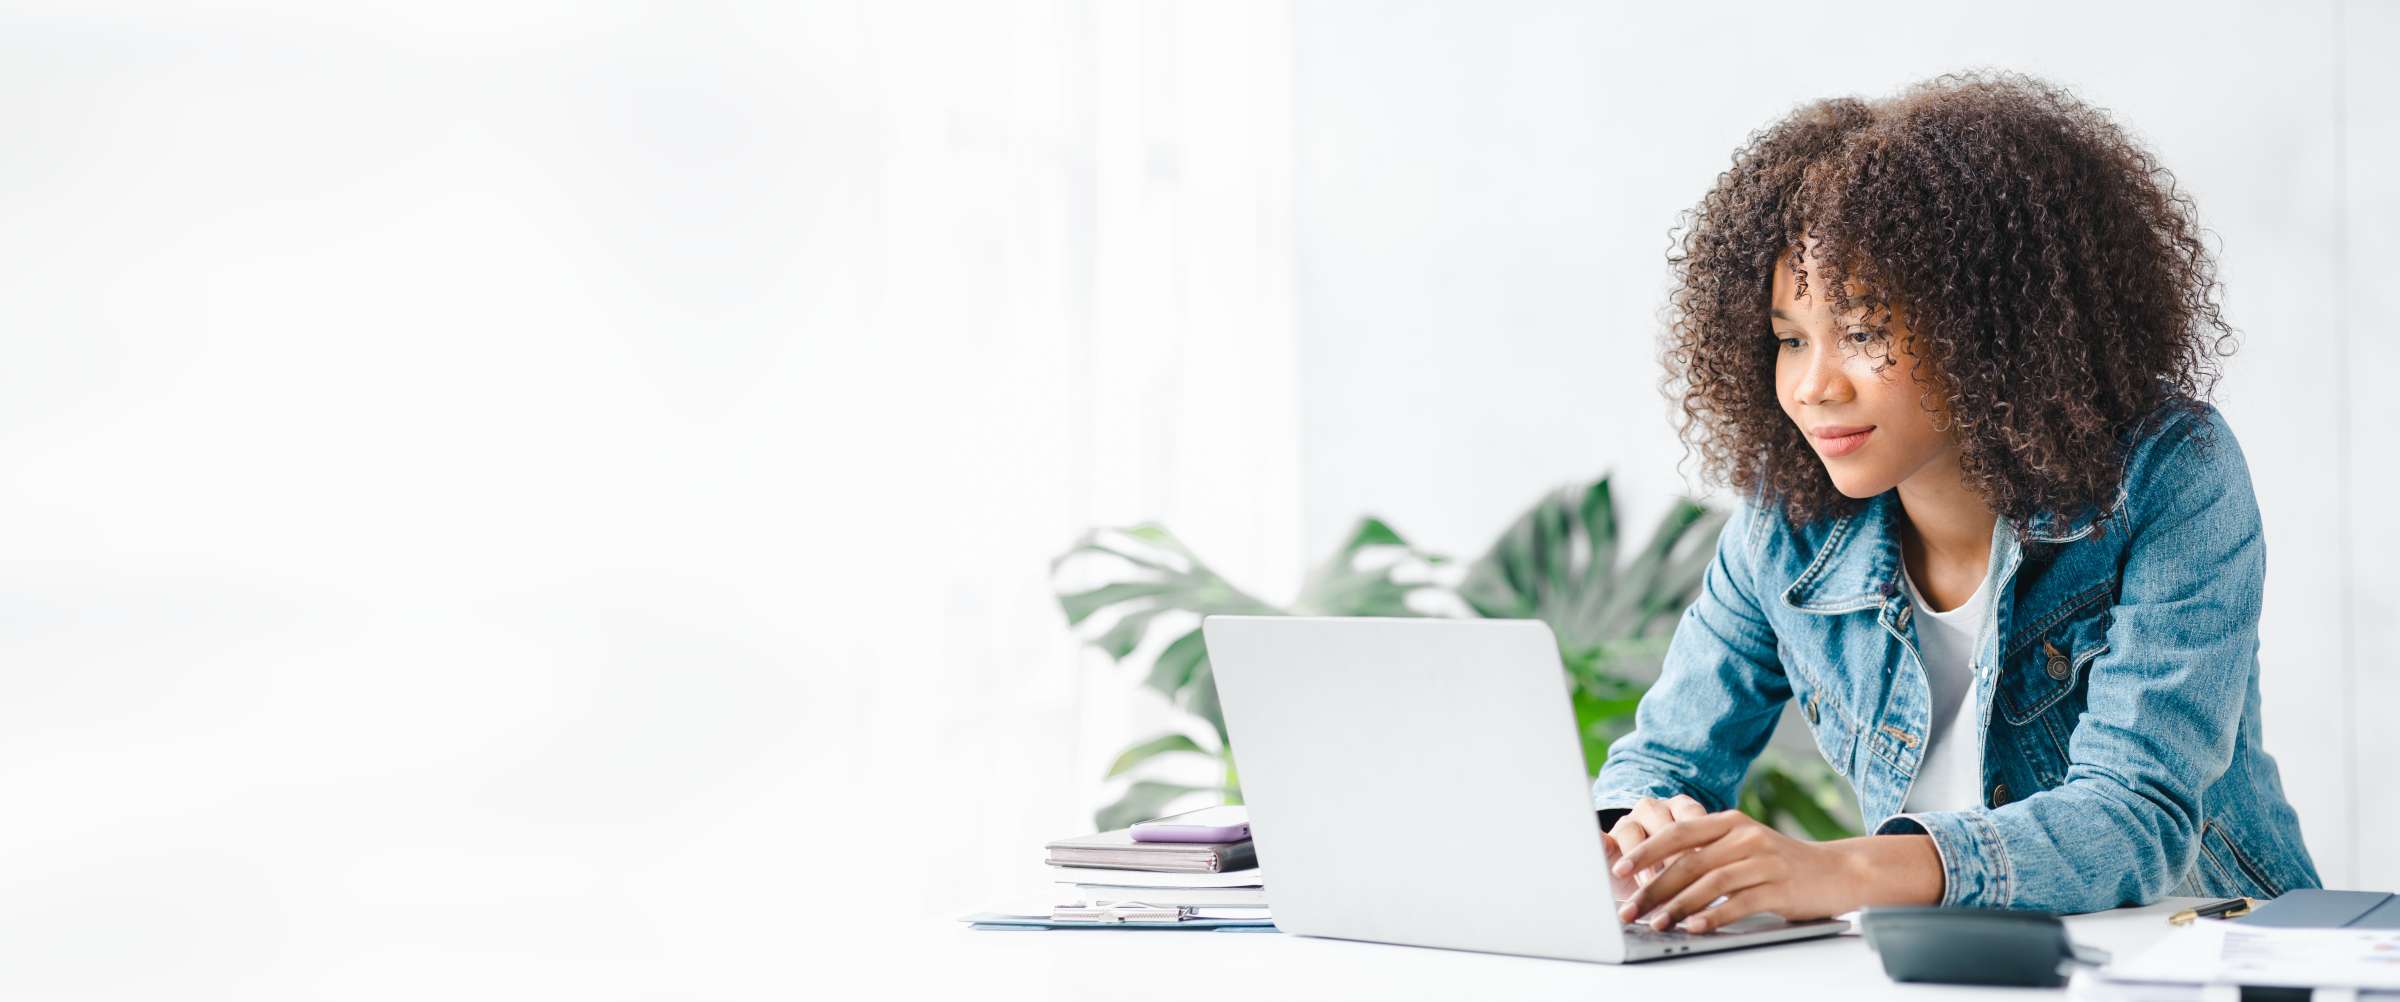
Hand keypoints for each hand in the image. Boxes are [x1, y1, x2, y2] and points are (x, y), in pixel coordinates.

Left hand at [1611, 808, 1943, 932]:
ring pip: (1709, 883)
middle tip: (1629, 909)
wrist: (1840, 872)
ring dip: (1677, 905)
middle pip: (1688, 860)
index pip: (1678, 832)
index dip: (1646, 850)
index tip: (1619, 869)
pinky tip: (1694, 928)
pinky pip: (1739, 903)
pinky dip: (1713, 917)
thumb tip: (1656, 875)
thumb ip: (1707, 853)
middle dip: (1653, 887)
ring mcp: (1763, 860)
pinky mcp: (1779, 887)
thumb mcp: (1744, 847)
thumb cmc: (1782, 864)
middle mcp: (1745, 836)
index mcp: (1730, 822)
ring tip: (1655, 923)